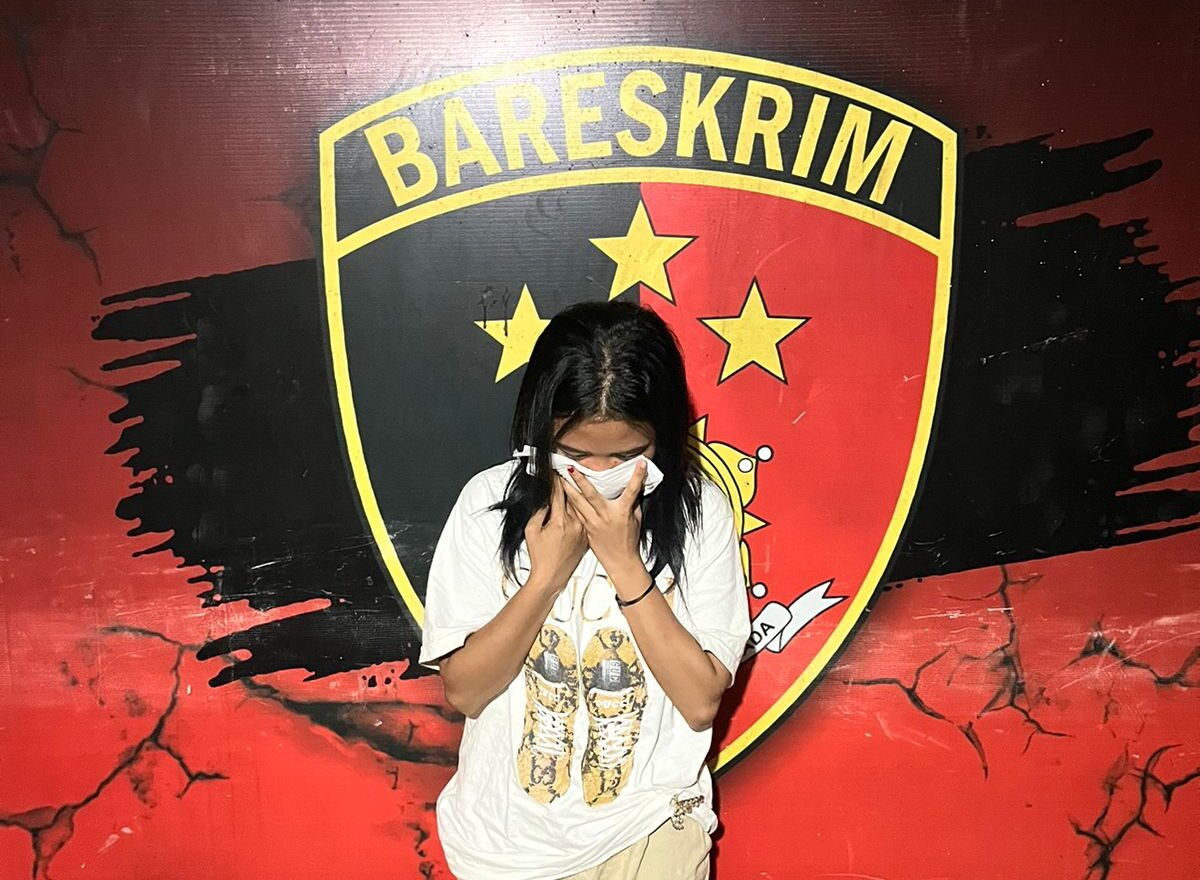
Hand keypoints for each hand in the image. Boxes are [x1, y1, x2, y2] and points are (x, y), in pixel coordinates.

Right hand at [523, 475, 587, 594]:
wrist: (552, 578)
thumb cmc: (539, 557)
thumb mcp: (531, 531)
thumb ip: (539, 512)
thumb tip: (545, 497)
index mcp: (560, 522)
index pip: (559, 493)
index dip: (556, 479)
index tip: (555, 469)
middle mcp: (575, 525)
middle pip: (573, 497)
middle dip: (570, 482)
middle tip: (569, 468)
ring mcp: (584, 532)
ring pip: (582, 506)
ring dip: (580, 493)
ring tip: (579, 480)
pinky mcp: (587, 538)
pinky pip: (586, 518)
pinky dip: (584, 509)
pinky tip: (584, 502)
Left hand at [559, 461, 646, 581]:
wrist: (620, 562)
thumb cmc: (629, 542)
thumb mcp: (636, 520)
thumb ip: (634, 503)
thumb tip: (635, 489)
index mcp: (622, 512)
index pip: (632, 490)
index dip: (637, 476)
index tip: (640, 463)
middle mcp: (606, 516)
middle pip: (590, 494)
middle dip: (580, 479)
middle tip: (571, 467)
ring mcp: (594, 522)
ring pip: (577, 502)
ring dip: (568, 489)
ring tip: (560, 477)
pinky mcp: (586, 529)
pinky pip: (576, 512)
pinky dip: (568, 502)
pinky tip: (562, 495)